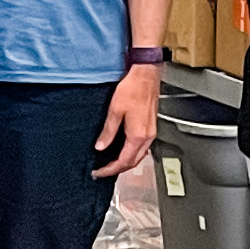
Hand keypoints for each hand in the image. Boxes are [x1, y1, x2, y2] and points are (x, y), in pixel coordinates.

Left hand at [92, 63, 161, 178]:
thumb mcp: (115, 111)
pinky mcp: (150, 126)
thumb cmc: (133, 89)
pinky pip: (142, 147)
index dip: (109, 169)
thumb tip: (101, 146)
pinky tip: (123, 150)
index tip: (98, 172)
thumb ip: (108, 131)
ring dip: (125, 162)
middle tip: (102, 171)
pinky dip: (131, 153)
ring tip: (110, 163)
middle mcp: (147, 136)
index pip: (123, 161)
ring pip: (139, 156)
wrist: (146, 75)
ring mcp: (150, 132)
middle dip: (117, 169)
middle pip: (133, 162)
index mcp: (138, 135)